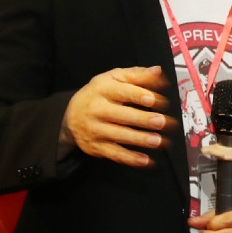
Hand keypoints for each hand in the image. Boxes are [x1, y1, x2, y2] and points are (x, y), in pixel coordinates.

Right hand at [61, 65, 176, 166]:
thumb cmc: (100, 93)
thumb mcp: (114, 78)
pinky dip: (130, 158)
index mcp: (103, 89)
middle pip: (121, 115)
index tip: (154, 100)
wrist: (70, 114)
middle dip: (142, 119)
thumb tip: (158, 71)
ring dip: (140, 139)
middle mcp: (97, 110)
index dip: (139, 96)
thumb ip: (137, 74)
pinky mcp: (96, 147)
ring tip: (158, 141)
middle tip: (161, 121)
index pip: (122, 92)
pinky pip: (114, 154)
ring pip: (119, 136)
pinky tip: (146, 160)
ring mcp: (95, 130)